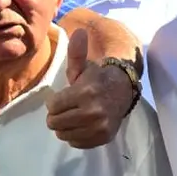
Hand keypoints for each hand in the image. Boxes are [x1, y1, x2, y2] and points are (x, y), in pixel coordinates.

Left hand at [46, 30, 130, 148]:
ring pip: (63, 134)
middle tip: (64, 109)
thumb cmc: (96, 78)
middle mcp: (92, 112)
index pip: (53, 106)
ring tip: (71, 117)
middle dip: (55, 115)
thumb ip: (76, 53)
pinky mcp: (103, 138)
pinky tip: (80, 125)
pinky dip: (74, 136)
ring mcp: (99, 127)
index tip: (60, 97)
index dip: (53, 102)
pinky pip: (76, 143)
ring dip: (63, 126)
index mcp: (85, 92)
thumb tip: (78, 31)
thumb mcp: (83, 66)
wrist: (123, 92)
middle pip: (55, 122)